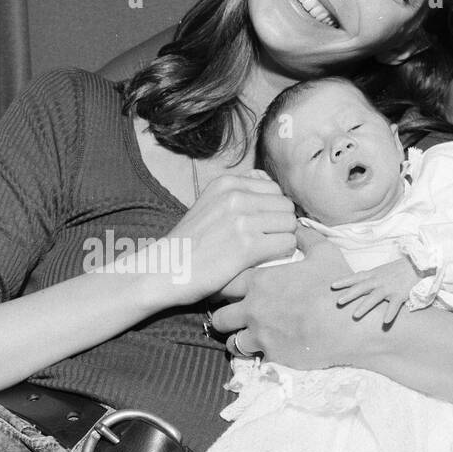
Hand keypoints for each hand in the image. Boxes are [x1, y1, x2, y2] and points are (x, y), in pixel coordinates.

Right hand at [152, 170, 297, 307]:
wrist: (163, 270)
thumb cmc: (188, 243)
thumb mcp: (209, 204)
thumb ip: (237, 191)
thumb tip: (268, 181)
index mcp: (226, 183)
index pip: (274, 189)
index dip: (271, 210)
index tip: (259, 227)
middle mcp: (235, 195)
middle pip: (285, 205)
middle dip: (280, 224)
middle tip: (264, 242)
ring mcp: (242, 219)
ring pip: (290, 224)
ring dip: (282, 240)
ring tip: (263, 252)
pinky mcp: (247, 245)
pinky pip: (288, 243)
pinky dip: (281, 255)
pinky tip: (262, 261)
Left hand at [210, 226, 396, 368]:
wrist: (349, 323)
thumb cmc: (335, 286)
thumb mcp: (324, 253)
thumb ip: (306, 238)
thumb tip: (298, 226)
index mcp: (261, 282)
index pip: (226, 283)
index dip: (224, 288)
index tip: (229, 291)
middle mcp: (253, 308)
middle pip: (220, 315)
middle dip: (223, 315)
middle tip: (231, 316)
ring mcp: (260, 333)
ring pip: (231, 340)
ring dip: (235, 338)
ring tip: (243, 337)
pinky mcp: (271, 354)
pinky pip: (251, 357)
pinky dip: (253, 354)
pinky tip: (261, 350)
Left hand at [330, 256, 429, 325]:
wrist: (419, 264)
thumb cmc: (398, 269)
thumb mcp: (381, 271)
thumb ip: (369, 277)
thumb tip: (354, 282)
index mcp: (374, 274)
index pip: (357, 277)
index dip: (344, 281)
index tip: (332, 286)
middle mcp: (380, 280)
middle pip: (362, 287)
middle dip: (350, 294)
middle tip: (338, 301)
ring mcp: (390, 287)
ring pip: (375, 297)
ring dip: (364, 306)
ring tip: (355, 315)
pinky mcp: (400, 294)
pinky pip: (394, 305)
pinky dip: (390, 313)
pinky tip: (385, 322)